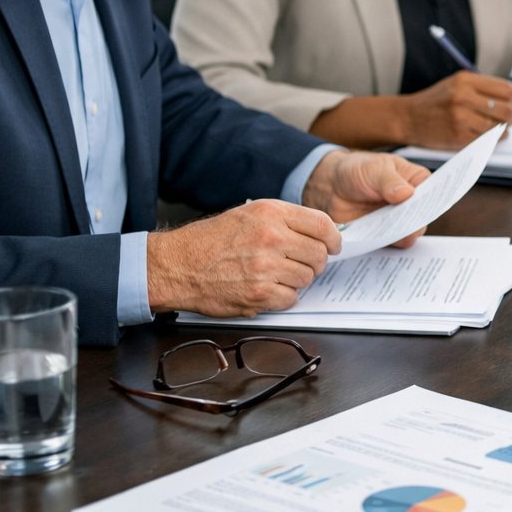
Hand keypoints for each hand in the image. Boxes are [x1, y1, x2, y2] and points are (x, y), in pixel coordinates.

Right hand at [146, 200, 338, 315]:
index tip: (334, 245)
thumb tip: (321, 233)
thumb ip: (285, 221)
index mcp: (271, 213)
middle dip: (314, 262)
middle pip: (319, 254)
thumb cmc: (211, 240)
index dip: (333, 238)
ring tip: (274, 274)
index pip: (322, 225)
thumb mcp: (249, 214)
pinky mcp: (259, 293)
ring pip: (307, 278)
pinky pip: (290, 298)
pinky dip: (282, 297)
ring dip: (296, 280)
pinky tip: (265, 288)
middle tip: (300, 264)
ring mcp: (266, 266)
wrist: (177, 265)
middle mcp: (271, 237)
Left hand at [302, 150, 431, 247]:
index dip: (434, 201)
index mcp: (417, 181)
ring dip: (402, 234)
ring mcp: (399, 220)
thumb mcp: (374, 169)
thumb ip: (390, 181)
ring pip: (411, 233)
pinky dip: (387, 243)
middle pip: (424, 216)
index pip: (434, 192)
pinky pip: (392, 243)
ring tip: (390, 231)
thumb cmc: (357, 170)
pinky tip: (379, 240)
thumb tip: (406, 194)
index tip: (426, 207)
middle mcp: (412, 203)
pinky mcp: (385, 234)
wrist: (330, 186)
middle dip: (416, 221)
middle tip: (405, 222)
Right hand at [403, 71, 511, 148]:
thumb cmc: (435, 101)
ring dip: (505, 130)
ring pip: (499, 127)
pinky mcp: (458, 137)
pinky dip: (492, 140)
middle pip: (507, 109)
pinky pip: (487, 141)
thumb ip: (483, 88)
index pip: (506, 89)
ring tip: (500, 128)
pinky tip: (489, 136)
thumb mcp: (457, 84)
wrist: (408, 118)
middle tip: (511, 118)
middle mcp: (463, 98)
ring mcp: (461, 118)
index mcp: (465, 81)